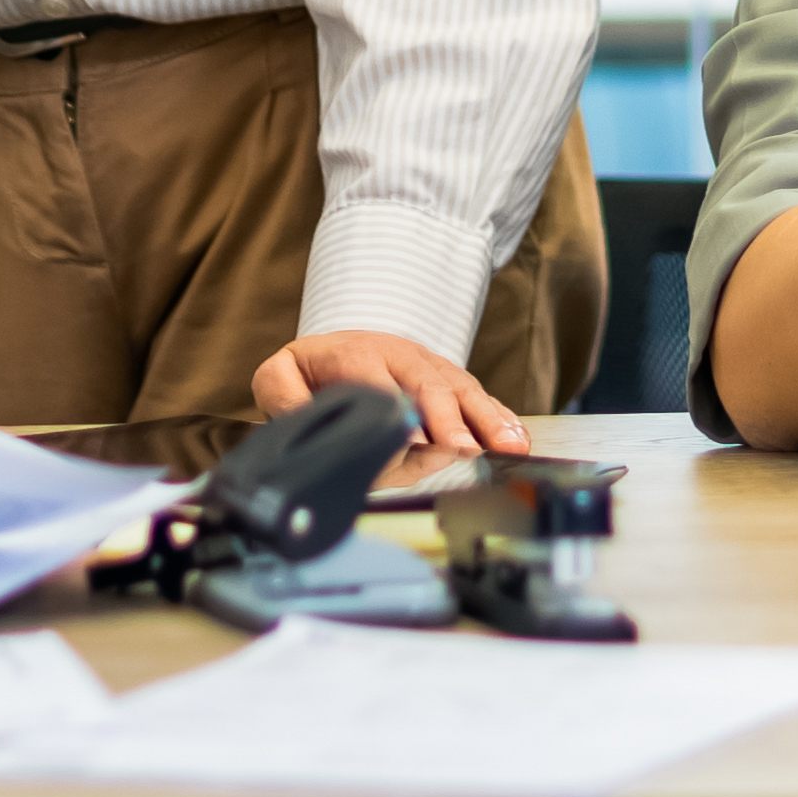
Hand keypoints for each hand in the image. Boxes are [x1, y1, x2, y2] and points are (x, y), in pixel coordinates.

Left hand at [251, 326, 522, 460]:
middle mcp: (397, 356)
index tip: (406, 433)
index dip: (389, 406)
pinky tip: (518, 439)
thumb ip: (283, 397)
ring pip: (460, 391)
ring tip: (506, 444)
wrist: (340, 348)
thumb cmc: (310, 373)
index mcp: (352, 354)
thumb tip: (301, 418)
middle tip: (460, 447)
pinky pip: (478, 399)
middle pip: (425, 385)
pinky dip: (499, 419)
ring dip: (484, 419)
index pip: (372, 378)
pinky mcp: (449, 384)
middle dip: (444, 417)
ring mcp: (428, 369)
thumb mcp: (279, 376)